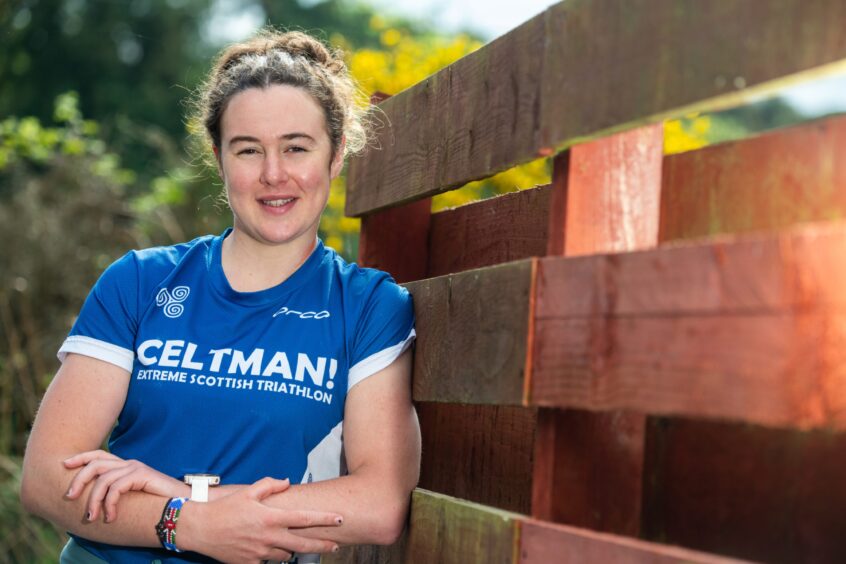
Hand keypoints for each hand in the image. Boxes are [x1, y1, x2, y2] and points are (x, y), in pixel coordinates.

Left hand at [64, 449, 187, 521]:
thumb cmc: (157, 504)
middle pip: (95, 463)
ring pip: (103, 478)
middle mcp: (129, 464)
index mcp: (125, 466)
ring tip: (91, 517)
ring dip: (93, 500)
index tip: (64, 464)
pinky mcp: (141, 475)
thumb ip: (117, 495)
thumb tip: (94, 504)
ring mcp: (135, 468)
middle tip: (69, 497)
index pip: (99, 455)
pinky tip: (110, 517)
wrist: (183, 504)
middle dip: (78, 479)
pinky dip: (109, 504)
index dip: (80, 458)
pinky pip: (115, 487)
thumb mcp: (132, 498)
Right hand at [178, 477, 342, 562]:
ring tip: (295, 544)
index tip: (340, 519)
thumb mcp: (248, 491)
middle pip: (304, 544)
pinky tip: (272, 552)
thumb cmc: (224, 508)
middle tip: (335, 545)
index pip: (305, 518)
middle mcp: (269, 537)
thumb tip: (287, 481)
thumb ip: (270, 485)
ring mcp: (260, 553)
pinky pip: (268, 563)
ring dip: (292, 550)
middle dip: (322, 545)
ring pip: (287, 556)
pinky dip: (273, 557)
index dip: (325, 519)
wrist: (200, 529)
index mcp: (271, 518)